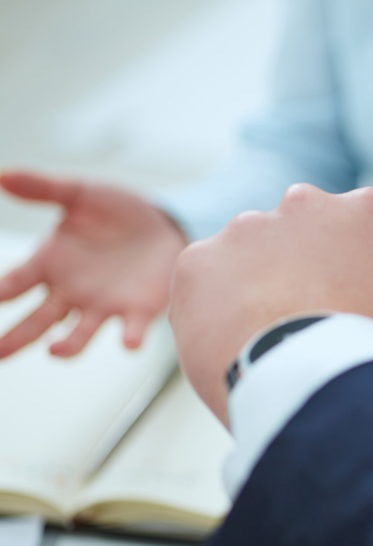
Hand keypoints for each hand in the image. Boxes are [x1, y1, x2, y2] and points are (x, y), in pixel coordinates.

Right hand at [0, 170, 186, 356]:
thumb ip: (43, 188)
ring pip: (80, 333)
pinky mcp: (138, 310)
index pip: (15, 282)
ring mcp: (103, 305)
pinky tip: (129, 343)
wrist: (163, 223)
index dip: (2, 291)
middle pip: (37, 320)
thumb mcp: (79, 194)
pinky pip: (132, 328)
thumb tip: (2, 175)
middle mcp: (70, 292)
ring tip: (56, 351)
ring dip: (69, 344)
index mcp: (49, 264)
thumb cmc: (114, 211)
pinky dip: (130, 337)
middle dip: (16, 338)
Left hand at [169, 185, 372, 423]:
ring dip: (254, 285)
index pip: (354, 227)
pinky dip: (214, 308)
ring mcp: (247, 229)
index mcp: (364, 210)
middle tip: (305, 321)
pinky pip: (203, 283)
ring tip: (269, 338)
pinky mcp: (199, 262)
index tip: (347, 301)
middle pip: (297, 233)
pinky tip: (237, 342)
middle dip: (299, 268)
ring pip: (246, 254)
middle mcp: (304, 203)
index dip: (350, 268)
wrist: (321, 387)